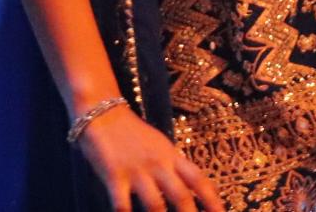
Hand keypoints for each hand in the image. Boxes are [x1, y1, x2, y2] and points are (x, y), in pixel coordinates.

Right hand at [76, 106, 224, 211]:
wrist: (102, 112)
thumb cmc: (132, 134)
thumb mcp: (159, 146)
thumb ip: (173, 167)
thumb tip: (192, 190)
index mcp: (172, 156)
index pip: (199, 180)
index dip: (213, 201)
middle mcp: (158, 164)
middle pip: (181, 196)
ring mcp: (136, 171)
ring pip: (155, 205)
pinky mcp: (113, 175)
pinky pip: (122, 204)